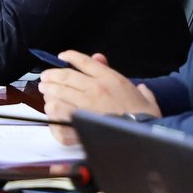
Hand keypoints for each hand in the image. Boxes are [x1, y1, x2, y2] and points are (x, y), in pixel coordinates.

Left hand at [39, 51, 159, 143]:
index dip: (69, 56)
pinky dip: (53, 110)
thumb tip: (104, 63)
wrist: (148, 137)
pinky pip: (59, 112)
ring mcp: (86, 105)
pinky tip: (52, 110)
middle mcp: (95, 88)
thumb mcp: (141, 93)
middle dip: (52, 76)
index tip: (61, 56)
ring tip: (46, 93)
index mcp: (110, 78)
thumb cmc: (146, 118)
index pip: (83, 61)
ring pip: (58, 93)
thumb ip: (123, 79)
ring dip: (50, 92)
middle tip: (45, 78)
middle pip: (65, 76)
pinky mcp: (80, 122)